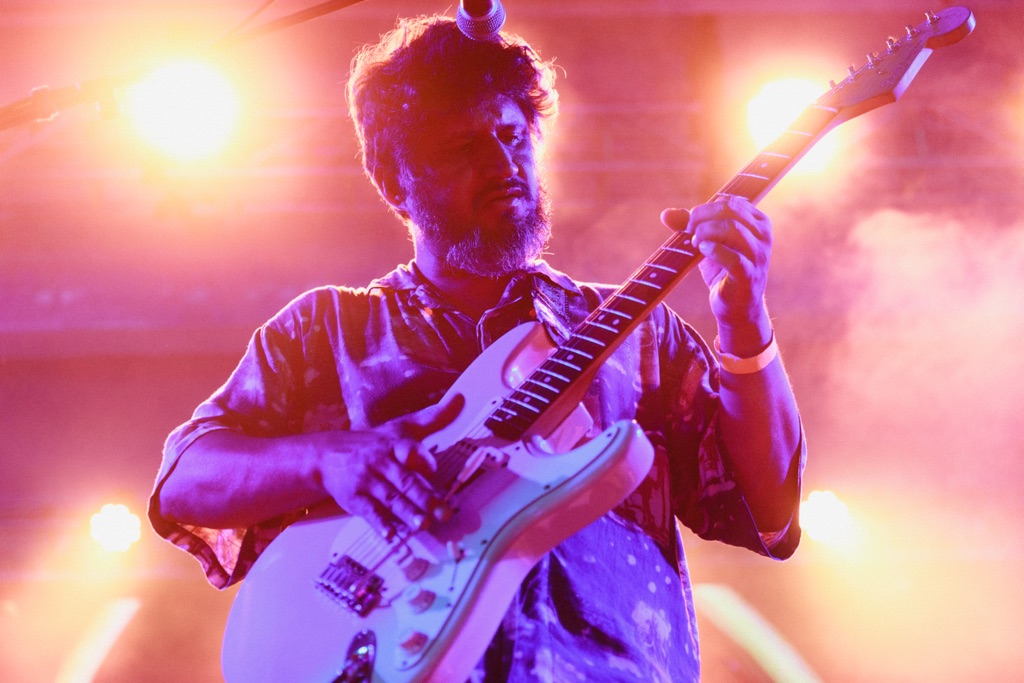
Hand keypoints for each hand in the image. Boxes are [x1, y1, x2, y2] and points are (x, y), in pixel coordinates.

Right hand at [317, 395, 462, 538]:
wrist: (327, 455)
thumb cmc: (374, 442)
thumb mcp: (401, 426)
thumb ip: (432, 417)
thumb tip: (460, 399)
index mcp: (395, 444)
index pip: (409, 450)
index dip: (421, 460)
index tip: (433, 471)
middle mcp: (381, 462)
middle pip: (405, 480)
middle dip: (425, 497)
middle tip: (444, 513)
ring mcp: (367, 481)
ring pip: (391, 498)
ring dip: (408, 513)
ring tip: (423, 525)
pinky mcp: (354, 498)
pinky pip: (369, 512)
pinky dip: (379, 524)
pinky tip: (390, 534)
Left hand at [662, 198, 772, 353]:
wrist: (736, 307)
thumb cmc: (723, 270)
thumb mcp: (707, 243)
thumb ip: (689, 226)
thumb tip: (665, 214)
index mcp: (758, 222)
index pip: (731, 201)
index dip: (705, 209)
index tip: (691, 224)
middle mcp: (763, 236)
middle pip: (730, 210)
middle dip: (702, 218)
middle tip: (689, 232)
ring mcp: (759, 256)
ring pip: (732, 229)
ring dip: (705, 233)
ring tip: (695, 244)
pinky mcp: (749, 276)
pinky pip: (732, 258)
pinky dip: (713, 250)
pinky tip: (702, 251)